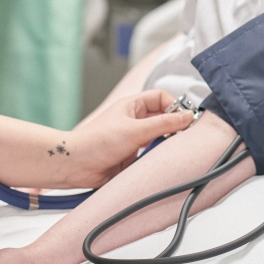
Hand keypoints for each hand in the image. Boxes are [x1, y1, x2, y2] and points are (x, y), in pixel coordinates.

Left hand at [64, 89, 194, 188]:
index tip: (186, 119)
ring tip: (172, 149)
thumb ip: (163, 124)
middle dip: (174, 126)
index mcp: (133, 106)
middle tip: (185, 136)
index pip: (161, 98)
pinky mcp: (132, 157)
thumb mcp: (135, 130)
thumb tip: (187, 117)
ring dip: (165, 143)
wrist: (76, 165)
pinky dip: (157, 158)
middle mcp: (134, 120)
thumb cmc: (97, 141)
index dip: (174, 106)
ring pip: (159, 138)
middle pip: (163, 118)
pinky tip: (160, 162)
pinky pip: (151, 155)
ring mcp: (134, 139)